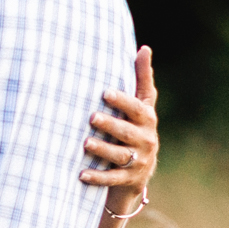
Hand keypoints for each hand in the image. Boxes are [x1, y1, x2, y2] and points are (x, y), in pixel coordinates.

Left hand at [83, 45, 158, 189]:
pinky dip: (97, 177)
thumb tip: (144, 48)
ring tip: (85, 143)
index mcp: (147, 120)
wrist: (140, 170)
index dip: (122, 101)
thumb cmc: (136, 127)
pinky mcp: (129, 179)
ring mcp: (139, 161)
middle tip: (91, 117)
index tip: (104, 93)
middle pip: (127, 132)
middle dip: (111, 125)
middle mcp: (146, 141)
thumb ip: (142, 78)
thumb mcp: (143, 105)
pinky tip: (81, 174)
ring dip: (103, 149)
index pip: (137, 108)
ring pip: (120, 156)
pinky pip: (113, 178)